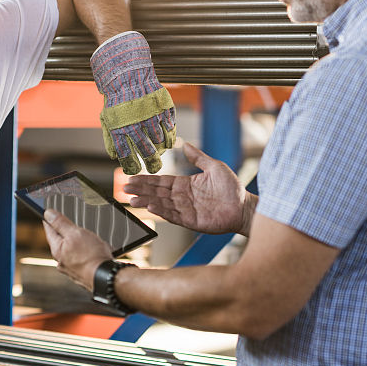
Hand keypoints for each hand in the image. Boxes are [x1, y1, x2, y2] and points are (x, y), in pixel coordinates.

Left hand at [42, 209, 112, 290]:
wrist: (105, 277)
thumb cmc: (91, 256)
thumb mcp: (75, 233)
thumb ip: (61, 223)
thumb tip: (48, 213)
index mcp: (57, 250)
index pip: (49, 231)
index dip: (50, 221)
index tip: (48, 215)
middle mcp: (62, 262)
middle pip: (60, 242)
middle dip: (64, 233)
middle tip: (66, 224)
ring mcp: (72, 269)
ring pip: (71, 252)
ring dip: (76, 245)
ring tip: (84, 239)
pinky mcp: (82, 274)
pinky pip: (81, 260)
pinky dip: (84, 254)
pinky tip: (92, 252)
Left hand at [91, 31, 176, 174]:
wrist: (127, 73)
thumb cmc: (116, 98)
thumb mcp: (108, 119)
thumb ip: (111, 139)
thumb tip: (116, 157)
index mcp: (120, 129)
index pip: (127, 156)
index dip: (133, 167)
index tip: (137, 170)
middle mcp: (136, 124)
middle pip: (147, 152)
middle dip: (153, 164)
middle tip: (155, 168)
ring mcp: (151, 116)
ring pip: (161, 141)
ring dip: (161, 148)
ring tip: (161, 150)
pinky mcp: (163, 108)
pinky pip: (170, 127)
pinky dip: (170, 135)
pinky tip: (168, 138)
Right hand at [124, 142, 250, 234]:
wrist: (243, 206)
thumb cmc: (231, 187)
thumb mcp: (214, 167)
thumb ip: (198, 157)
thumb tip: (185, 144)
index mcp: (185, 184)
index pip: (161, 182)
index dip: (146, 180)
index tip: (131, 178)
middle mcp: (182, 197)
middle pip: (157, 193)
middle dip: (140, 190)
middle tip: (124, 188)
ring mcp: (185, 210)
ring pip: (162, 205)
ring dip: (146, 202)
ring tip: (132, 200)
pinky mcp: (191, 221)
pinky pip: (173, 216)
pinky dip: (162, 211)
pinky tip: (151, 207)